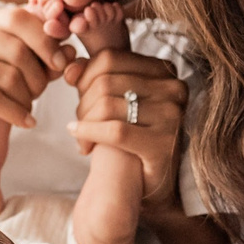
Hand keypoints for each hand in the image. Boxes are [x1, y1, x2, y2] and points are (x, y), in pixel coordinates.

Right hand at [0, 5, 77, 160]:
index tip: (62, 62)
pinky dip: (16, 112)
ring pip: (6, 75)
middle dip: (38, 73)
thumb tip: (71, 50)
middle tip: (41, 92)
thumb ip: (42, 57)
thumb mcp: (17, 71)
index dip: (46, 39)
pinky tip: (28, 122)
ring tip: (29, 107)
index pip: (19, 17)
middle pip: (15, 47)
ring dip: (26, 96)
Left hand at [67, 49, 187, 213]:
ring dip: (84, 123)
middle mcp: (173, 89)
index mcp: (164, 71)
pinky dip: (90, 134)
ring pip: (106, 105)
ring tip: (82, 139)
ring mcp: (171, 115)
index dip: (84, 76)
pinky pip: (114, 131)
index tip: (78, 96)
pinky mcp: (163, 144)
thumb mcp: (117, 102)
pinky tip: (82, 143)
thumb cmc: (135, 139)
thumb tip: (70, 66)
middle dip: (83, 104)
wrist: (157, 185)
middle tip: (79, 125)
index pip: (109, 58)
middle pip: (105, 81)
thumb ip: (95, 78)